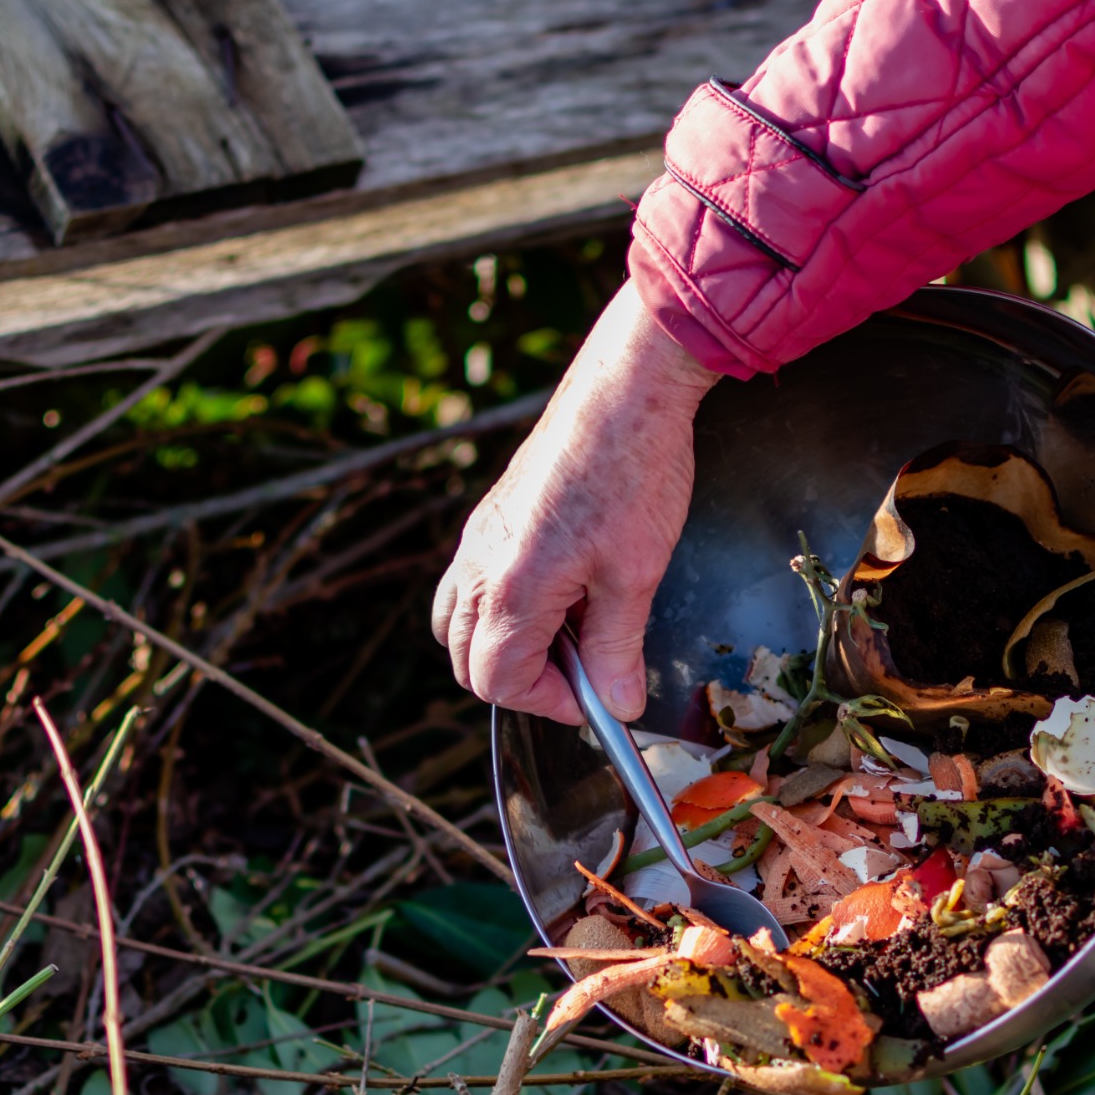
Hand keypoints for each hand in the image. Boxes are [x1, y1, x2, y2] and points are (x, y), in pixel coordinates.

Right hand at [432, 286, 720, 724]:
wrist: (626, 391)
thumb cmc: (633, 472)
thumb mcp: (635, 575)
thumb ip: (617, 649)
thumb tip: (617, 703)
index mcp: (511, 587)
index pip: (497, 681)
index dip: (549, 703)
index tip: (595, 696)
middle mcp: (479, 564)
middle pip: (467, 660)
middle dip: (524, 681)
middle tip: (586, 672)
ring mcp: (477, 539)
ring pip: (460, 623)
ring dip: (506, 646)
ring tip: (570, 634)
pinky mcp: (490, 518)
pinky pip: (470, 584)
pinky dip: (503, 608)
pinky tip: (560, 592)